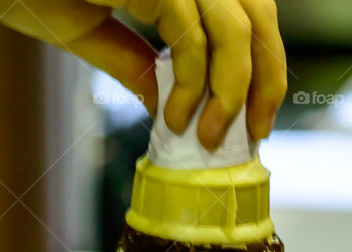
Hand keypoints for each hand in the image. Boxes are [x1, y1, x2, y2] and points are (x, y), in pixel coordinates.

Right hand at [0, 0, 286, 147]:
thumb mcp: (88, 32)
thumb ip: (132, 62)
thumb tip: (164, 102)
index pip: (245, 14)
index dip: (260, 67)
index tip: (252, 117)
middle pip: (258, 17)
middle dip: (264, 82)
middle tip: (250, 134)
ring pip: (236, 28)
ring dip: (232, 90)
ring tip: (207, 137)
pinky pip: (193, 36)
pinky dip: (191, 83)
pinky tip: (174, 116)